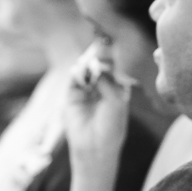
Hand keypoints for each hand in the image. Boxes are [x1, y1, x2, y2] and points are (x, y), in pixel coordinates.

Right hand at [64, 46, 132, 166]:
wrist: (94, 147)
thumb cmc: (111, 127)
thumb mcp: (115, 102)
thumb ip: (106, 81)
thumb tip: (95, 64)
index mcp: (118, 89)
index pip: (115, 68)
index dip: (114, 57)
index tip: (113, 44)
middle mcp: (102, 87)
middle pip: (100, 66)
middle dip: (100, 56)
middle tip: (100, 45)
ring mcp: (87, 90)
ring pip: (86, 70)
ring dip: (88, 64)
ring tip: (90, 63)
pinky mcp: (73, 95)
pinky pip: (74, 78)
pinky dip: (77, 73)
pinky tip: (81, 72)